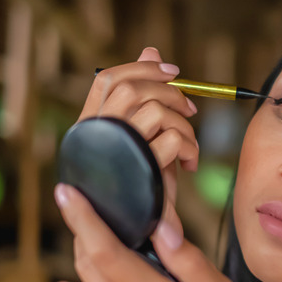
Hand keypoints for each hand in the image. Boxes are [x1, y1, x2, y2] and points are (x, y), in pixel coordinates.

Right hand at [80, 47, 198, 210]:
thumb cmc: (142, 182)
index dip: (141, 67)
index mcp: (91, 127)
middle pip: (131, 89)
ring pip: (154, 110)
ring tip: (189, 146)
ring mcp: (116, 153)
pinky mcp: (139, 170)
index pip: (107, 79)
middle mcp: (96, 137)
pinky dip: (189, 148)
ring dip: (182, 125)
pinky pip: (171, 139)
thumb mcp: (145, 137)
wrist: (137, 233)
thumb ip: (146, 96)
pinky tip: (190, 165)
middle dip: (170, 92)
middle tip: (189, 111)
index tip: (174, 72)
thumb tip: (152, 48)